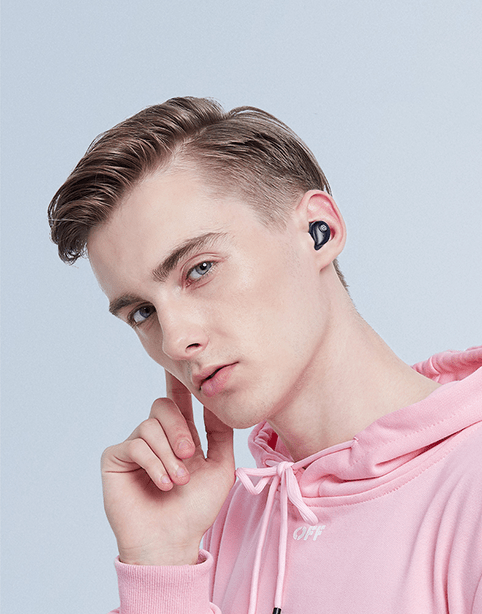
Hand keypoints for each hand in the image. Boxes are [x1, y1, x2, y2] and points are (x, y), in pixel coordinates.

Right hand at [101, 372, 234, 565]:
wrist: (173, 541)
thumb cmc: (196, 508)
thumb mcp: (220, 466)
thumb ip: (219, 433)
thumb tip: (218, 400)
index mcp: (179, 436)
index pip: (178, 402)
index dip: (178, 382)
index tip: (180, 361)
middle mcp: (156, 437)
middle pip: (162, 406)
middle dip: (179, 429)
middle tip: (189, 455)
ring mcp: (134, 446)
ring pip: (150, 426)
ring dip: (169, 455)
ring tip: (177, 481)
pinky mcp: (115, 458)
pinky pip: (135, 444)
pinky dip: (153, 464)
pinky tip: (162, 484)